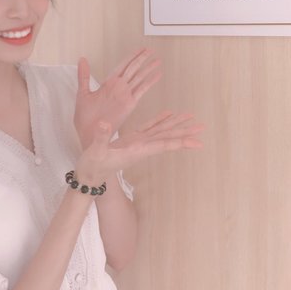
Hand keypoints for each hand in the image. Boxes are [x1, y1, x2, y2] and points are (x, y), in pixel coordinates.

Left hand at [74, 48, 161, 148]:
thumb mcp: (82, 93)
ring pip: (139, 77)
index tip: (140, 49)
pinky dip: (149, 82)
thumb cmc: (85, 118)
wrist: (89, 135)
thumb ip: (83, 76)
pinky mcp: (129, 104)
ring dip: (148, 68)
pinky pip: (141, 90)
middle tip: (151, 50)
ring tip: (158, 61)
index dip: (131, 56)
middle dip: (142, 59)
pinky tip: (157, 75)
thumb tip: (82, 59)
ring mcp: (125, 95)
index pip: (122, 65)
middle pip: (133, 68)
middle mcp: (118, 87)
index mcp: (108, 83)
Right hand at [75, 111, 203, 183]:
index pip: (163, 144)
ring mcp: (138, 143)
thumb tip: (104, 124)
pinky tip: (168, 114)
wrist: (89, 176)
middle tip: (202, 127)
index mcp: (137, 150)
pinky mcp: (132, 139)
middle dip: (184, 132)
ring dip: (175, 124)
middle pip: (167, 137)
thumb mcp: (95, 152)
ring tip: (190, 117)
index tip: (197, 142)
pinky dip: (159, 120)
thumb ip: (100, 138)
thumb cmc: (92, 166)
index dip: (180, 142)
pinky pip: (150, 127)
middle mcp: (141, 147)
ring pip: (161, 131)